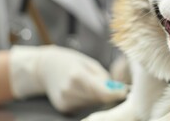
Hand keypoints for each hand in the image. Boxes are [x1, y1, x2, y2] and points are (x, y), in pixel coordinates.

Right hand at [9, 45, 127, 112]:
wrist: (45, 67)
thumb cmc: (70, 61)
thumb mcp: (89, 63)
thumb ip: (103, 77)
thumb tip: (117, 89)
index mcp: (78, 76)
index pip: (102, 92)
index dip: (116, 93)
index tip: (124, 92)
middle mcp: (70, 91)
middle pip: (99, 99)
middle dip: (108, 94)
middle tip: (112, 86)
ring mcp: (65, 101)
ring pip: (93, 103)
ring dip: (98, 97)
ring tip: (90, 84)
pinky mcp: (63, 107)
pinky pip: (84, 106)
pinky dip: (88, 99)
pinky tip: (81, 90)